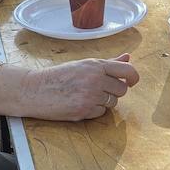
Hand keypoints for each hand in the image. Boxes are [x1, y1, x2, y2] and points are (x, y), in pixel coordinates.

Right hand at [20, 53, 138, 120]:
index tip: (131, 82)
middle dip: (114, 91)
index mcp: (95, 65)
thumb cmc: (59, 76)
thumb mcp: (83, 65)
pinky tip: (80, 104)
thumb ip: (108, 63)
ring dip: (104, 101)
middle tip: (99, 90)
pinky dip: (94, 110)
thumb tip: (128, 57)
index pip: (127, 70)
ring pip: (112, 102)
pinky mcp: (84, 110)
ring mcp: (90, 96)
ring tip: (86, 96)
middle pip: (121, 90)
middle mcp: (95, 79)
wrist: (35, 90)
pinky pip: (101, 112)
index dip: (133, 77)